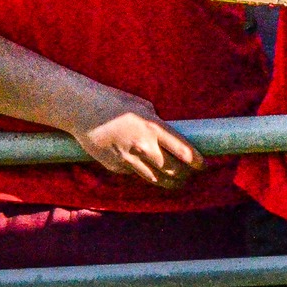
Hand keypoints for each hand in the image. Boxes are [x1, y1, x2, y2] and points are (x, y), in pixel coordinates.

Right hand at [66, 86, 203, 185]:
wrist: (83, 111)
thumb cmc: (115, 103)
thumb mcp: (143, 107)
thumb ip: (157, 123)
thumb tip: (169, 137)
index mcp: (153, 127)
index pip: (183, 151)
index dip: (197, 162)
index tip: (203, 165)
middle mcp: (143, 146)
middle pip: (172, 170)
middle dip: (185, 175)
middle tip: (191, 175)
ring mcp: (128, 159)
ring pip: (155, 179)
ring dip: (170, 182)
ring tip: (178, 183)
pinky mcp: (115, 167)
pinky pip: (135, 174)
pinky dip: (145, 174)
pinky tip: (150, 171)